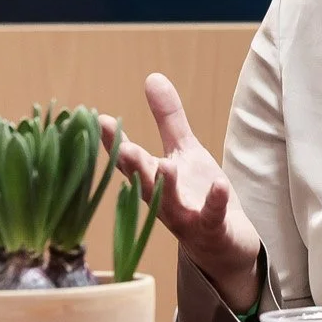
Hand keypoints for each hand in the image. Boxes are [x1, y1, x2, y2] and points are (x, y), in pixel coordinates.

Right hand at [111, 74, 260, 309]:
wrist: (225, 245)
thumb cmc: (199, 195)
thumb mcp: (185, 151)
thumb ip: (168, 118)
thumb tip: (152, 76)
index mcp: (152, 180)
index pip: (129, 159)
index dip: (113, 141)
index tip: (96, 119)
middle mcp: (161, 201)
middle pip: (144, 182)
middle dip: (134, 166)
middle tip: (123, 148)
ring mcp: (185, 218)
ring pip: (171, 204)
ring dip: (168, 187)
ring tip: (166, 165)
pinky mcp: (211, 230)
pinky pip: (212, 217)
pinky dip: (214, 203)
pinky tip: (219, 185)